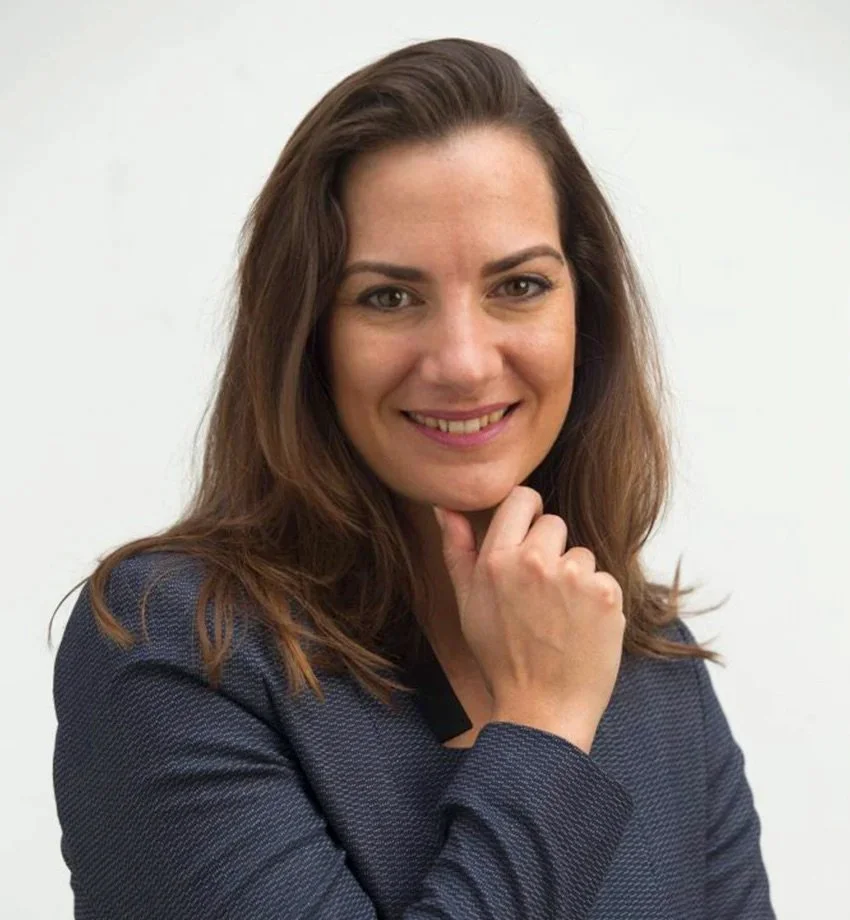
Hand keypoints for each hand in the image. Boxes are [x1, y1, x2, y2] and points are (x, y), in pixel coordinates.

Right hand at [433, 486, 625, 752]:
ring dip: (575, 577)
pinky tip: (581, 626)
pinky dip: (597, 600)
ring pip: (581, 553)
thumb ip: (457, 549)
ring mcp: (573, 577)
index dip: (527, 513)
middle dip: (550, 549)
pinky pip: (603, 578)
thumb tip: (445, 507)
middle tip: (540, 591)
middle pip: (554, 523)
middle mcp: (535, 561)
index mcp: (497, 559)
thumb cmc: (501, 656)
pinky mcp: (605, 594)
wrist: (542, 708)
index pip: (522, 498)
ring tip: (560, 615)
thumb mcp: (467, 602)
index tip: (529, 533)